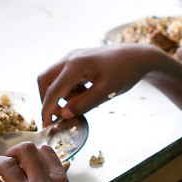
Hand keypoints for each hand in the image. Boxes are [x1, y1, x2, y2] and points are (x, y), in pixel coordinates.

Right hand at [38, 44, 177, 124]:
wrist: (137, 56)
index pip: (53, 90)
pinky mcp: (77, 59)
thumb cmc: (124, 72)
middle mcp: (69, 58)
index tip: (46, 125)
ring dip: (61, 94)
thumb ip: (84, 104)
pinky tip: (86, 94)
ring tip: (82, 103)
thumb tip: (64, 114)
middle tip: (57, 116)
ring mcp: (73, 57)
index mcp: (75, 65)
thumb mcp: (106, 92)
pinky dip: (69, 88)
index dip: (47, 109)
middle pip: (45, 80)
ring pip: (54, 78)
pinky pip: (64, 76)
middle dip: (47, 99)